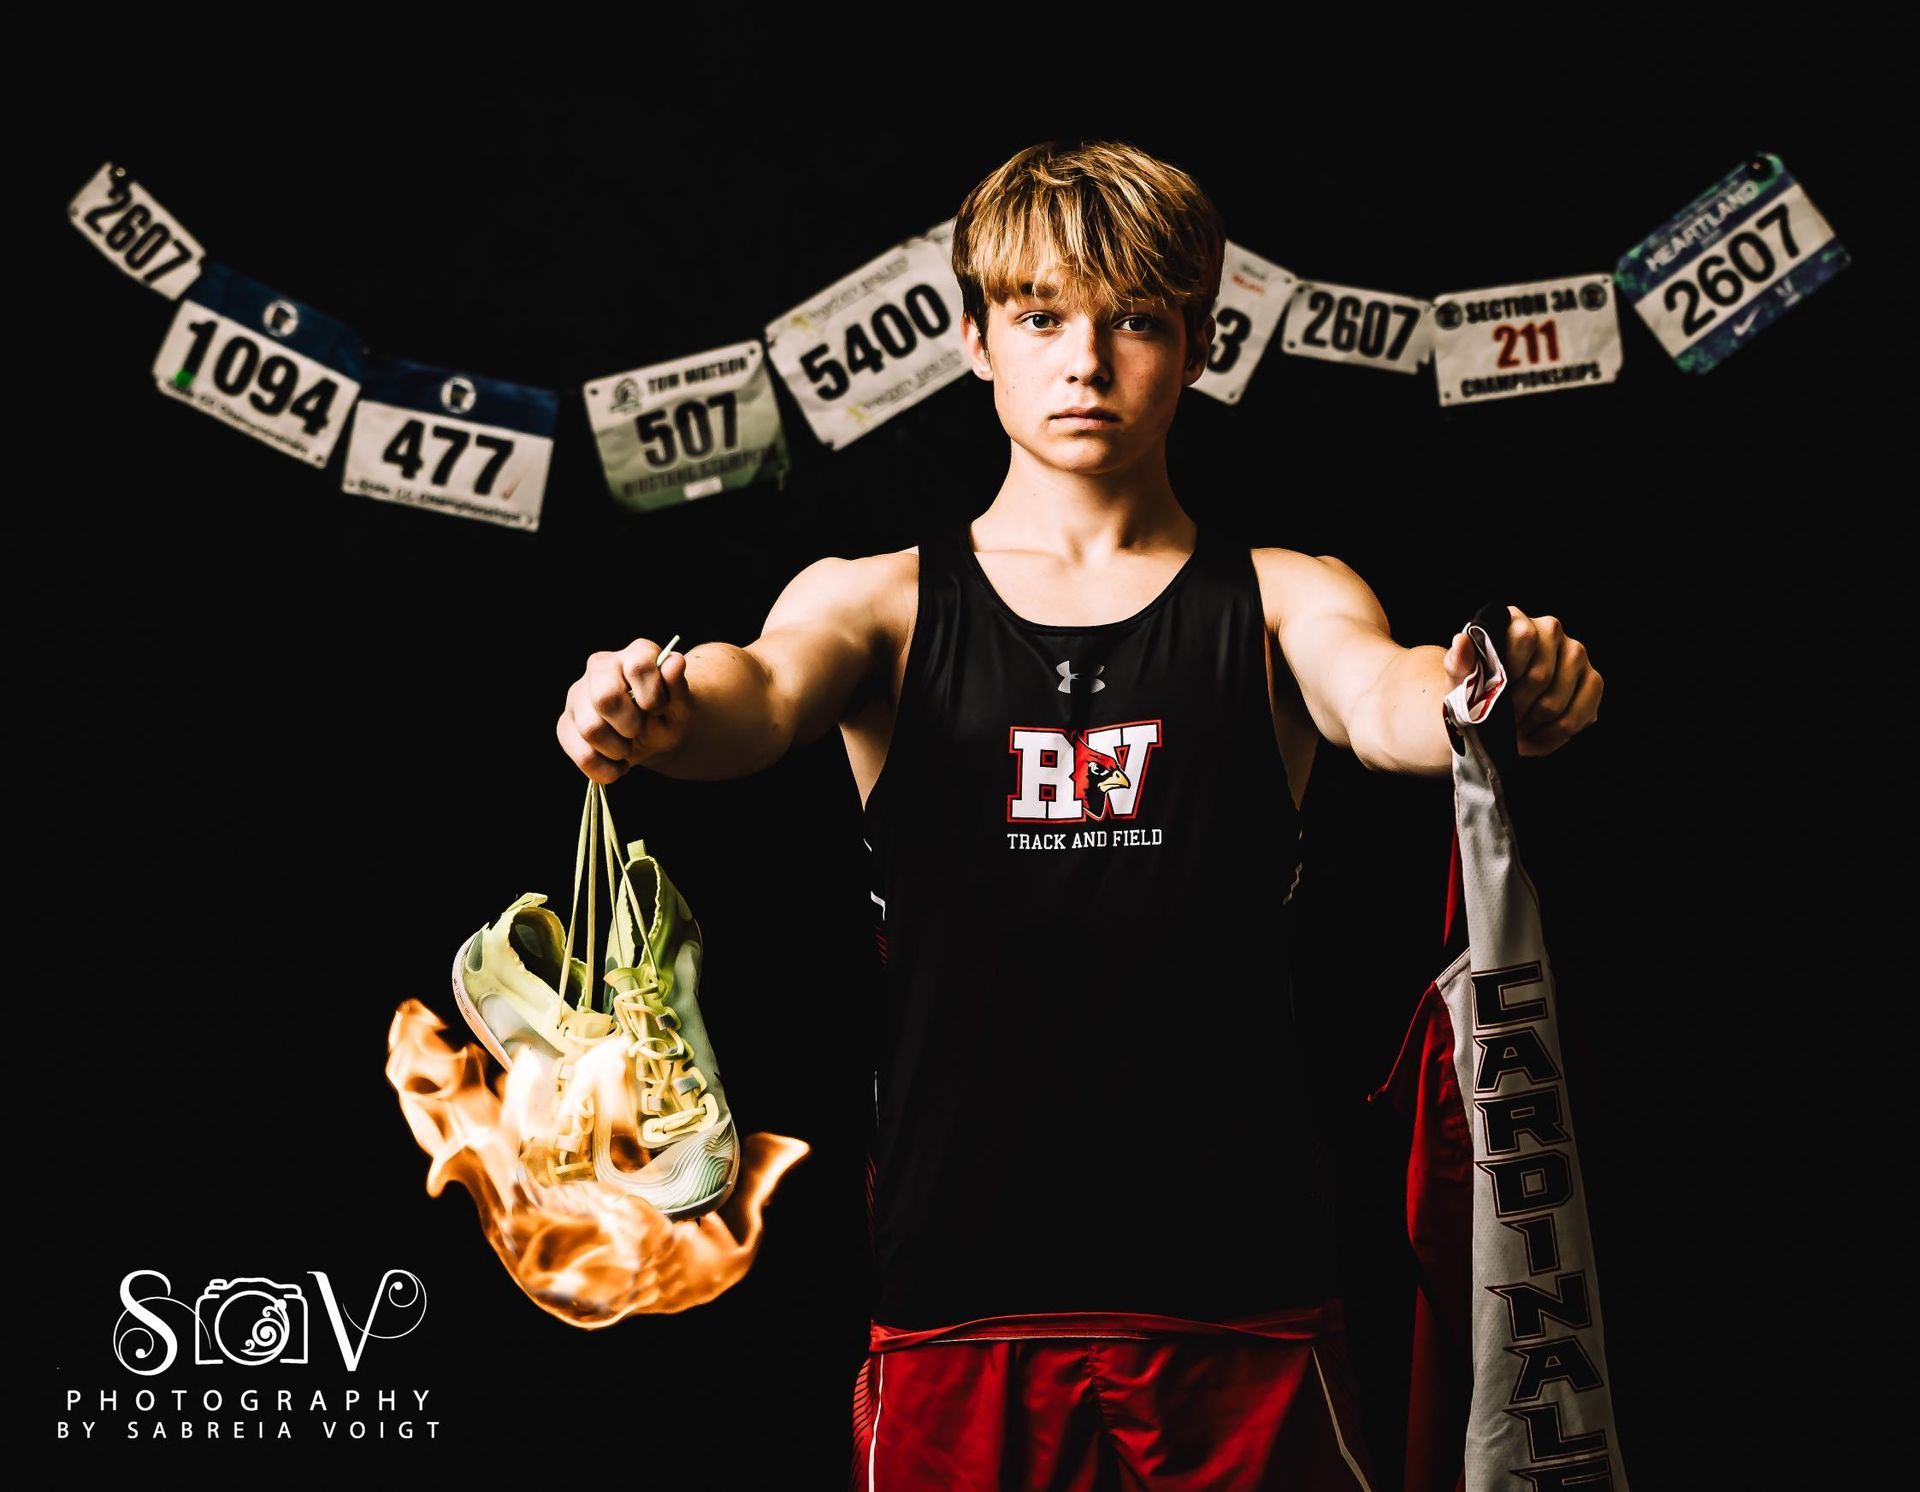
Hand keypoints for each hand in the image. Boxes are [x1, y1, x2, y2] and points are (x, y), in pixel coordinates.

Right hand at [557, 638, 690, 782]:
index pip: (638, 667)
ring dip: (617, 750)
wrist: (654, 737)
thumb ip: (678, 686)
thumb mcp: (681, 707)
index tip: (658, 709)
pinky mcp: (566, 723)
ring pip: (590, 729)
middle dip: (629, 725)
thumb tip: (675, 661)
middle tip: (639, 730)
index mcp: (635, 653)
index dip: (652, 697)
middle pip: (605, 698)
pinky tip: (617, 764)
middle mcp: (601, 666)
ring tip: (628, 748)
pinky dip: (604, 769)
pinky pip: (580, 753)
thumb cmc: (667, 716)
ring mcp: (578, 693)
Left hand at [1442, 606, 1600, 756]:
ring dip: (1532, 723)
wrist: (1489, 712)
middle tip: (1502, 720)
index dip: (1509, 673)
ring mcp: (1574, 653)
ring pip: (1558, 698)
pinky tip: (1537, 735)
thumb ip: (1458, 664)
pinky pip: (1581, 711)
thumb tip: (1462, 642)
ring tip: (1516, 728)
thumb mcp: (1459, 682)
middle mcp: (1549, 629)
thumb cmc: (1472, 691)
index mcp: (1514, 620)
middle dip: (1517, 708)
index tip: (1493, 694)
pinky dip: (1556, 732)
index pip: (1524, 636)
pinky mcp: (1591, 679)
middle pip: (1541, 674)